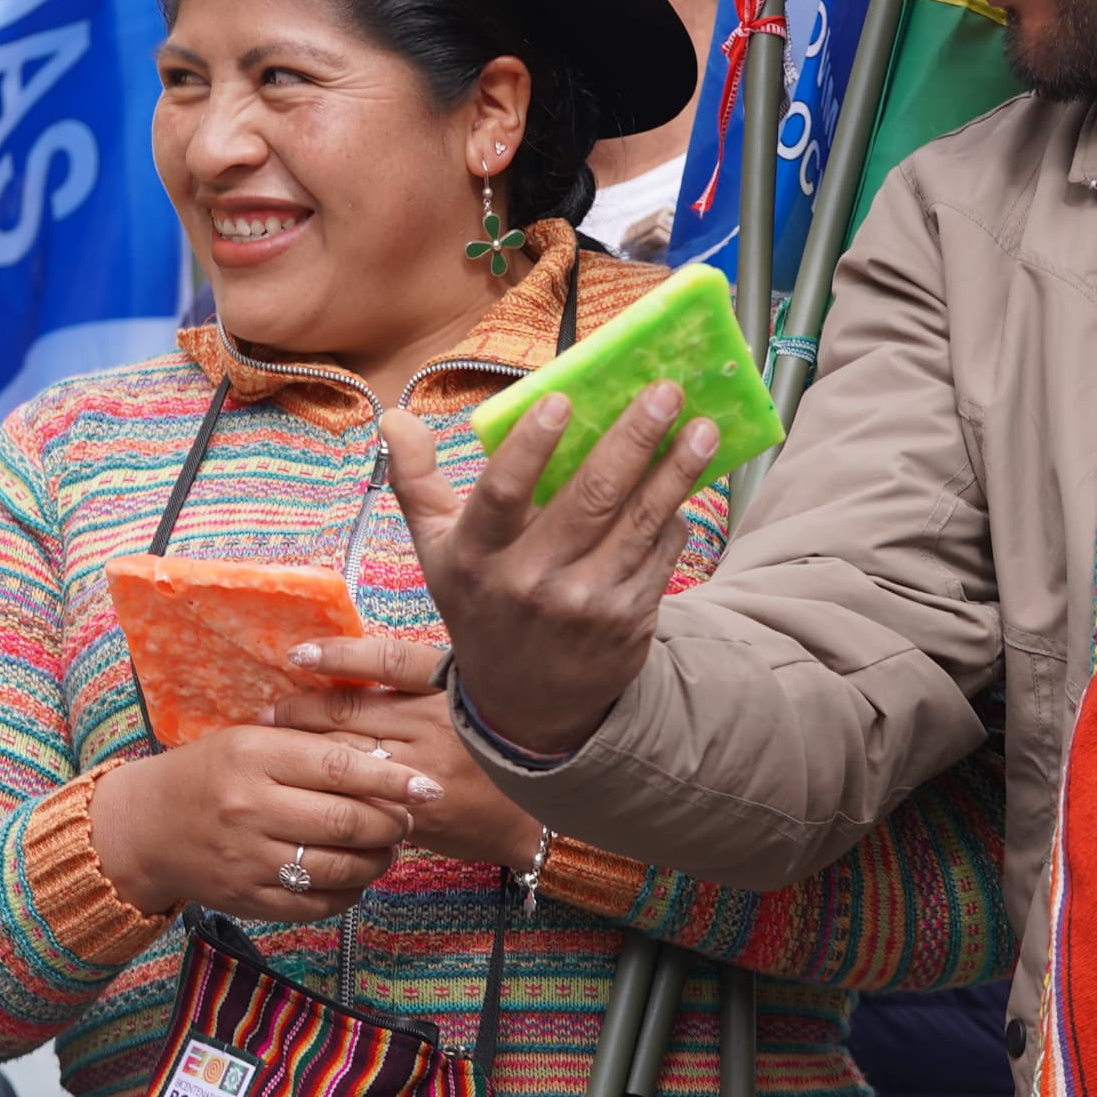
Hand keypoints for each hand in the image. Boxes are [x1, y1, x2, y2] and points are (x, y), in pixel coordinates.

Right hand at [86, 725, 436, 922]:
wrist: (144, 828)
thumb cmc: (208, 775)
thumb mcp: (249, 740)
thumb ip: (309, 744)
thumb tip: (384, 755)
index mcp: (254, 756)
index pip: (339, 768)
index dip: (391, 779)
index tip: (427, 786)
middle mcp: (250, 808)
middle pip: (345, 822)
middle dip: (392, 823)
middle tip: (410, 819)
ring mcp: (247, 858)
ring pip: (337, 868)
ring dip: (377, 861)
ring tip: (387, 848)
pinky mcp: (247, 899)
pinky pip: (315, 904)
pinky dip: (347, 892)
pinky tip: (355, 876)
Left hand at [269, 638, 544, 867]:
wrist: (535, 816)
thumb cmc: (494, 752)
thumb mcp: (469, 701)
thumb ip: (422, 686)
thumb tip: (350, 673)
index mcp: (452, 686)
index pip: (388, 660)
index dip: (340, 654)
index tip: (298, 654)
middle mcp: (438, 722)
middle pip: (351, 710)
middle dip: (301, 710)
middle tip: (267, 711)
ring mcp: (425, 768)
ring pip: (345, 753)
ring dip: (302, 748)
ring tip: (272, 744)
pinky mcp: (416, 810)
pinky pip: (357, 795)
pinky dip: (324, 788)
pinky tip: (300, 784)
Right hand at [379, 391, 714, 760]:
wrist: (526, 705)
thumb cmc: (482, 606)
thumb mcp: (436, 553)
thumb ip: (415, 482)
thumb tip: (394, 418)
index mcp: (477, 557)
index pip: (501, 494)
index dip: (531, 446)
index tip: (562, 399)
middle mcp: (530, 583)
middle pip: (589, 498)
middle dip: (633, 439)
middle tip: (665, 391)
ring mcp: (586, 603)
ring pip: (639, 522)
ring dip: (676, 470)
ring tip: (702, 427)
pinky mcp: (629, 619)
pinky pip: (662, 553)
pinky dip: (676, 513)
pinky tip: (689, 478)